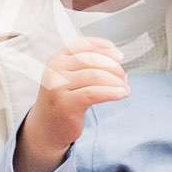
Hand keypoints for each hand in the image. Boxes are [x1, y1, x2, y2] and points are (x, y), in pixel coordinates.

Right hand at [19, 38, 134, 171]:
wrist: (47, 127)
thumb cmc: (64, 100)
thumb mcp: (69, 77)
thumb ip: (86, 65)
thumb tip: (116, 57)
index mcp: (57, 59)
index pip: (84, 45)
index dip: (104, 48)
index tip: (119, 56)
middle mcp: (55, 70)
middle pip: (92, 60)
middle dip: (113, 67)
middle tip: (124, 77)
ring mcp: (58, 87)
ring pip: (96, 76)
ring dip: (116, 81)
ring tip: (125, 87)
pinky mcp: (66, 104)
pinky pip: (95, 94)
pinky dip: (113, 92)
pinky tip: (123, 94)